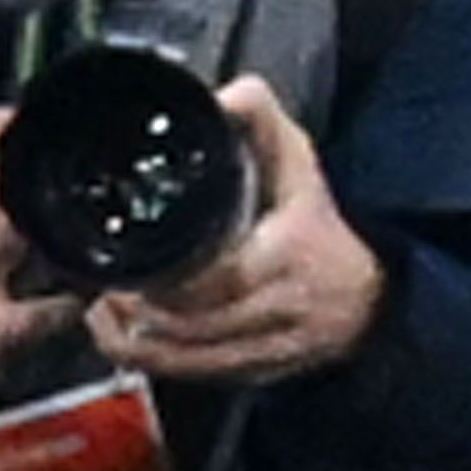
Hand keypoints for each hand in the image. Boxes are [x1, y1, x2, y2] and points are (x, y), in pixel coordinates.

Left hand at [87, 77, 387, 387]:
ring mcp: (268, 348)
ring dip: (135, 338)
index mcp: (285, 258)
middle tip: (100, 284)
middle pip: (192, 323)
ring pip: (187, 357)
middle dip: (138, 309)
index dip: (165, 281)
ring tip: (102, 308)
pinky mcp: (256, 373)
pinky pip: (195, 375)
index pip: (216, 279)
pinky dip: (153, 361)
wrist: (370, 299)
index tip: (126, 265)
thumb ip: (261, 121)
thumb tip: (220, 95)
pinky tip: (122, 337)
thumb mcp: (300, 165)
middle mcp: (279, 309)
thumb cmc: (322, 227)